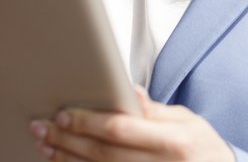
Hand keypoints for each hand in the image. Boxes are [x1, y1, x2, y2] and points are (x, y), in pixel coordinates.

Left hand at [31, 86, 234, 160]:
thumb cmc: (205, 152)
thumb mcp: (190, 123)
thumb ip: (155, 111)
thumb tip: (128, 92)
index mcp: (174, 142)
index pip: (120, 129)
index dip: (87, 122)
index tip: (64, 114)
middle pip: (102, 153)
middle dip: (67, 139)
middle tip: (43, 127)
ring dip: (66, 159)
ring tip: (45, 145)